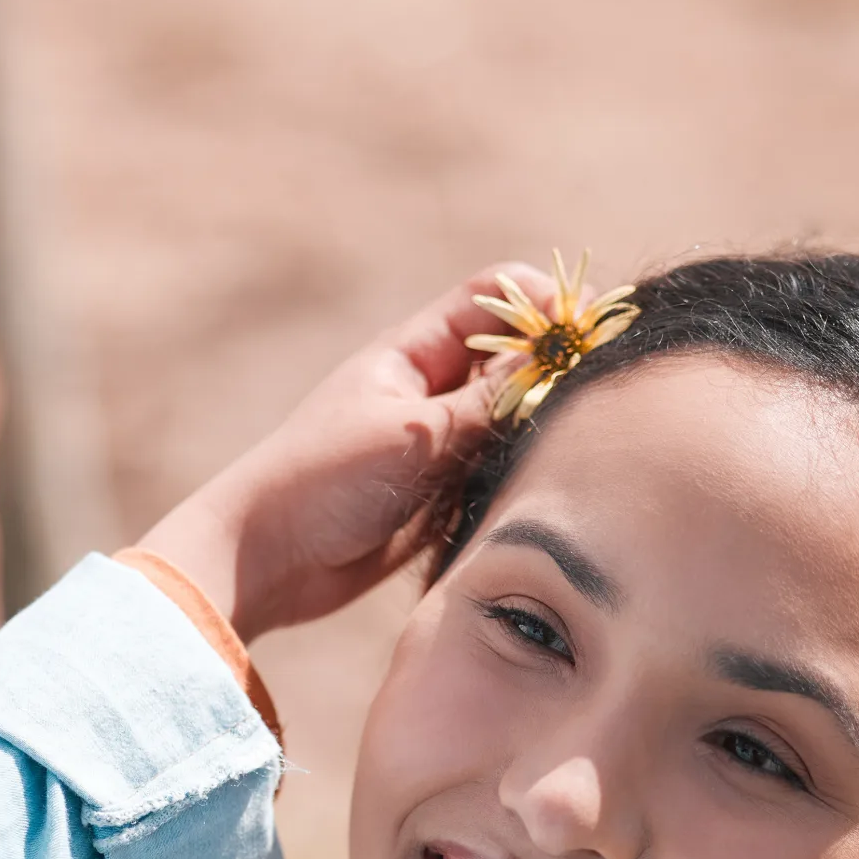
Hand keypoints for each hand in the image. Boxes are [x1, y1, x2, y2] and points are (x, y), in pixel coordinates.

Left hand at [136, 263, 549, 642]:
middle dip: (554, 369)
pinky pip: (499, 472)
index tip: (578, 337)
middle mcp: (431, 389)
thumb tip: (556, 365)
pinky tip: (538, 489)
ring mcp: (440, 441)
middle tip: (590, 398)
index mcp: (413, 352)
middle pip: (515, 358)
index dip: (542, 305)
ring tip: (567, 447)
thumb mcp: (410, 434)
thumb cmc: (321, 480)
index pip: (494, 299)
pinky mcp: (444, 493)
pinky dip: (521, 475)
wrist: (268, 559)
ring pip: (515, 419)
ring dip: (540, 428)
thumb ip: (486, 405)